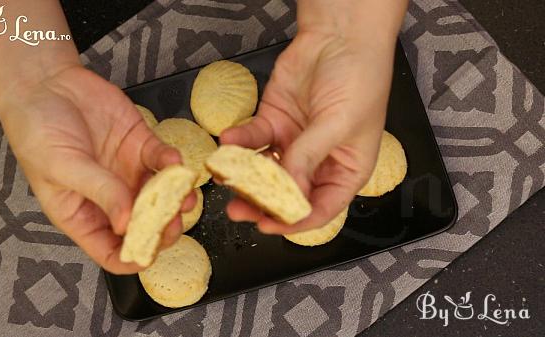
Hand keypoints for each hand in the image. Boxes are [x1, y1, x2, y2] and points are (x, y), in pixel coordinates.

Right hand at [0, 65, 193, 273]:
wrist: (44, 83)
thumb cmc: (37, 130)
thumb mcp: (62, 167)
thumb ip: (99, 191)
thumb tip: (127, 224)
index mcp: (83, 215)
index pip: (112, 252)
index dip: (133, 257)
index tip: (151, 251)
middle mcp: (111, 198)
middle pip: (145, 226)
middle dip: (163, 228)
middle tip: (175, 220)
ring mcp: (128, 172)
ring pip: (161, 195)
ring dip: (176, 197)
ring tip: (185, 194)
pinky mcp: (140, 145)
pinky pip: (163, 160)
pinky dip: (172, 162)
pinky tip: (173, 160)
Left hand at [221, 31, 395, 233]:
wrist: (339, 36)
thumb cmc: (358, 79)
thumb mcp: (338, 124)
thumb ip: (308, 157)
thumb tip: (285, 189)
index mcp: (346, 170)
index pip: (320, 208)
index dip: (295, 221)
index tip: (268, 225)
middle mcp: (319, 162)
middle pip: (288, 193)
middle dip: (262, 203)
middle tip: (239, 209)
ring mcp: (293, 142)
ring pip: (265, 170)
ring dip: (245, 176)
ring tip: (227, 178)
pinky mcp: (273, 122)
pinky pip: (253, 139)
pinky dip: (239, 143)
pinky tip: (229, 142)